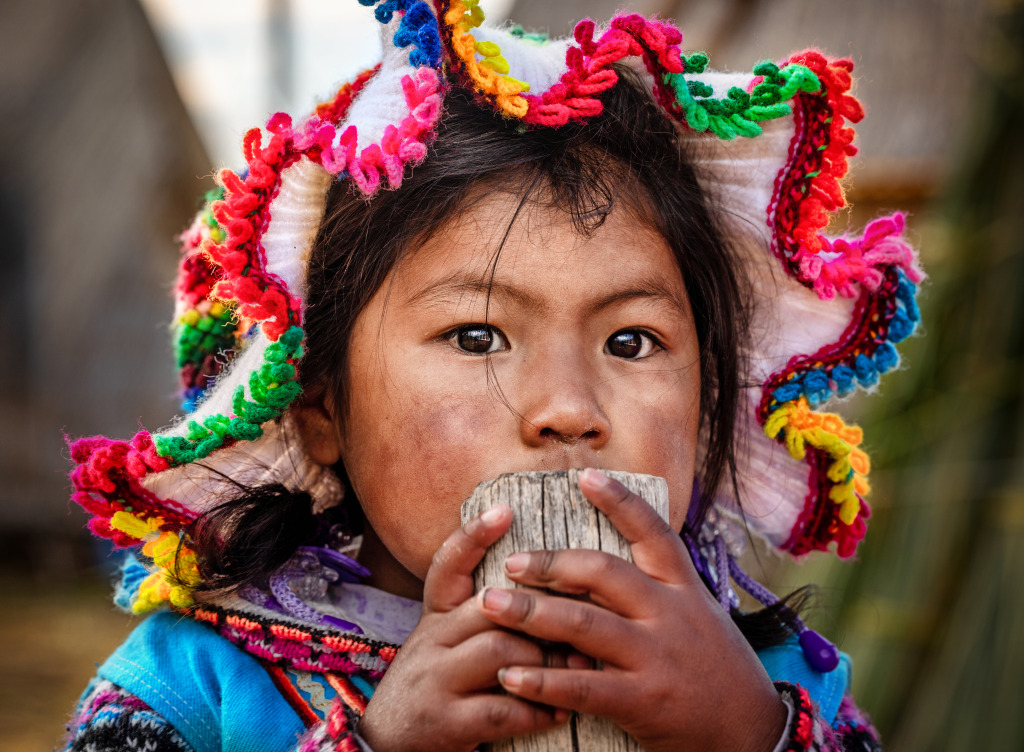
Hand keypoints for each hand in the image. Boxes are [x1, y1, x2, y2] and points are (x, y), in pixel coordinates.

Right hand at [358, 505, 569, 751]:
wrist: (388, 745)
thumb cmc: (437, 685)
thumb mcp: (448, 642)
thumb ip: (485, 617)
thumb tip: (547, 592)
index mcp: (435, 616)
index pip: (447, 566)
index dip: (472, 535)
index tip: (504, 510)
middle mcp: (431, 641)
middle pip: (492, 608)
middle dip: (543, 614)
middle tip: (588, 618)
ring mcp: (434, 681)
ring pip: (499, 652)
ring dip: (549, 661)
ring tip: (582, 667)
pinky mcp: (443, 723)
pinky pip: (499, 710)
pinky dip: (537, 710)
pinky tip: (561, 712)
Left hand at [475, 469, 786, 751]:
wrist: (752, 733)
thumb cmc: (717, 669)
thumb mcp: (700, 616)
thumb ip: (659, 590)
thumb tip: (606, 565)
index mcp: (684, 588)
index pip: (652, 531)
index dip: (619, 500)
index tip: (585, 475)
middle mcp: (670, 614)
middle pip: (603, 572)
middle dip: (551, 564)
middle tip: (510, 562)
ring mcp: (656, 657)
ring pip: (584, 624)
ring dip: (532, 612)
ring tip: (490, 605)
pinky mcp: (644, 701)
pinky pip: (584, 687)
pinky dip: (543, 681)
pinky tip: (510, 677)